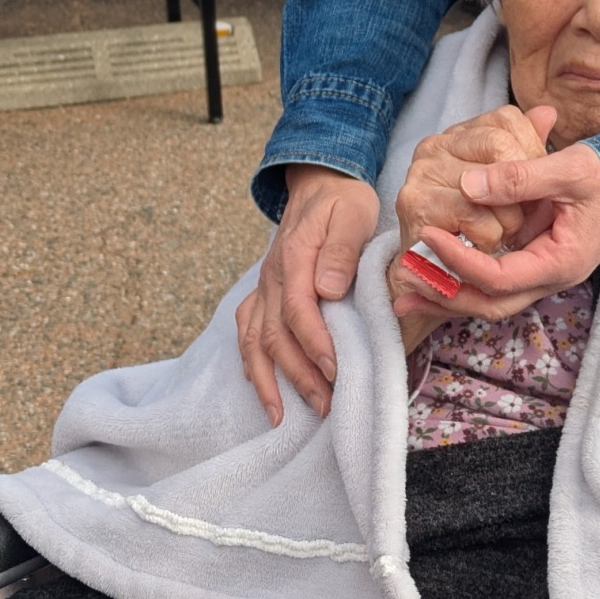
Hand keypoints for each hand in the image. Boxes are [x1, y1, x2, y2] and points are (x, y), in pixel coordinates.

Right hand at [236, 166, 379, 423]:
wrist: (319, 182)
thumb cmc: (343, 201)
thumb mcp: (352, 213)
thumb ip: (341, 249)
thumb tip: (329, 289)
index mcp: (294, 258)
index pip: (298, 310)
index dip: (314, 343)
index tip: (334, 370)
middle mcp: (271, 278)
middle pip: (274, 335)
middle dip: (297, 375)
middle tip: (325, 405)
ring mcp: (263, 287)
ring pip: (252, 340)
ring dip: (267, 380)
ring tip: (282, 416)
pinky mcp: (264, 293)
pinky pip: (246, 331)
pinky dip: (250, 362)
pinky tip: (261, 387)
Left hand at [388, 105, 557, 335]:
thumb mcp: (570, 168)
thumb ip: (521, 176)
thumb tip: (468, 185)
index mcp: (561, 262)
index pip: (500, 278)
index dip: (460, 262)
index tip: (430, 236)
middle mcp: (549, 279)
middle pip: (490, 304)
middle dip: (444, 296)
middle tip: (403, 281)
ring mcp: (539, 276)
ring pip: (488, 301)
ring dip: (446, 296)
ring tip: (403, 290)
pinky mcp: (529, 265)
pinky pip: (490, 284)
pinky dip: (459, 281)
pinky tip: (429, 275)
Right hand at [395, 104, 555, 256]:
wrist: (431, 273)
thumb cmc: (482, 228)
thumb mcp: (515, 183)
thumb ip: (528, 150)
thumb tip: (547, 113)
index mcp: (460, 133)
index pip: (508, 120)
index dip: (532, 155)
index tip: (534, 189)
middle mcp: (435, 145)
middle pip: (500, 146)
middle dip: (523, 189)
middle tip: (523, 218)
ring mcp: (422, 173)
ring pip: (488, 181)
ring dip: (508, 219)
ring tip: (503, 235)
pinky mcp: (416, 205)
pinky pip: (474, 214)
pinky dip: (490, 237)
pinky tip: (485, 245)